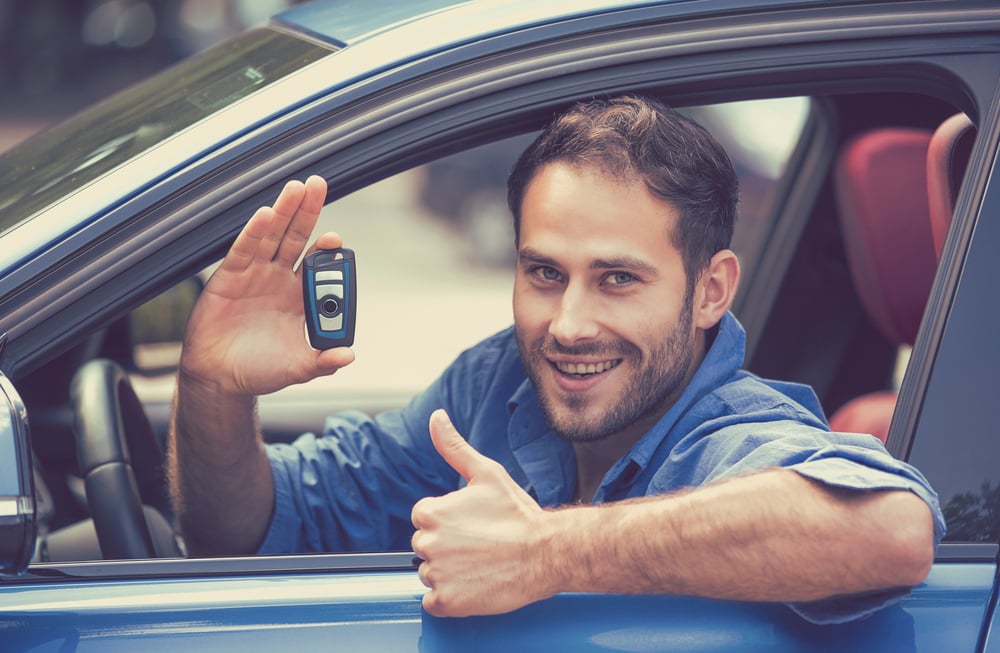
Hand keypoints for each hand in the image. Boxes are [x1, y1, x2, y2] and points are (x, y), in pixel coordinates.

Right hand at [180, 175, 354, 395]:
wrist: (221, 378)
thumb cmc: (260, 370)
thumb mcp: (297, 368)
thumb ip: (322, 361)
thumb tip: (349, 356)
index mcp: (299, 297)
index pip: (316, 265)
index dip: (325, 250)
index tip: (335, 240)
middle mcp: (279, 279)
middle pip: (296, 238)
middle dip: (306, 212)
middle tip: (317, 185)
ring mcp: (254, 275)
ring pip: (271, 236)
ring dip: (283, 212)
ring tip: (296, 188)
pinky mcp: (229, 277)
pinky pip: (243, 251)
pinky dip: (253, 233)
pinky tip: (264, 216)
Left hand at [411, 410, 555, 616]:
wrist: (547, 552)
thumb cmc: (518, 514)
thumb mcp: (486, 473)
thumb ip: (454, 447)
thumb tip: (436, 417)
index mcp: (431, 512)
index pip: (425, 519)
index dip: (450, 523)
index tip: (474, 526)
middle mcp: (427, 543)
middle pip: (425, 547)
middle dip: (447, 547)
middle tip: (480, 546)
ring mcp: (436, 574)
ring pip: (430, 574)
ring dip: (450, 573)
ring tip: (481, 565)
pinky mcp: (447, 602)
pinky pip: (434, 604)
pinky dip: (450, 599)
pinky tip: (474, 585)